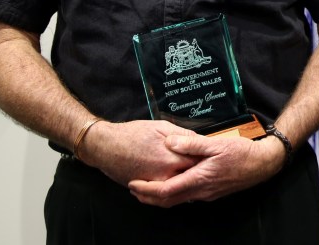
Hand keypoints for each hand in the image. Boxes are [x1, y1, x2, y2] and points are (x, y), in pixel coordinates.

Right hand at [79, 119, 200, 185]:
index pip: (199, 163)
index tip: (212, 156)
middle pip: (190, 177)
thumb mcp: (162, 127)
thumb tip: (200, 140)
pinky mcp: (146, 188)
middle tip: (205, 165)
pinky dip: (171, 185)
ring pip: (178, 187)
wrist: (105, 146)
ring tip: (191, 171)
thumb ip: (183, 135)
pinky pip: (164, 191)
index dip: (206, 159)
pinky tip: (175, 177)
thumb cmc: (133, 134)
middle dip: (199, 171)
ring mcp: (155, 185)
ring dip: (186, 180)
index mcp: (172, 159)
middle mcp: (165, 176)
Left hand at [127, 132, 285, 206]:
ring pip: (177, 201)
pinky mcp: (212, 192)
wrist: (263, 164)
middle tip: (133, 189)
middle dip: (147, 197)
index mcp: (199, 179)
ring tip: (146, 187)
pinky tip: (171, 183)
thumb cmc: (242, 152)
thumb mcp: (217, 143)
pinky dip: (173, 193)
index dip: (146, 189)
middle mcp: (201, 191)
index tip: (133, 183)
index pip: (165, 191)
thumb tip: (169, 141)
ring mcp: (207, 194)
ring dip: (159, 197)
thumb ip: (192, 143)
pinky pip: (187, 197)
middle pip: (167, 201)